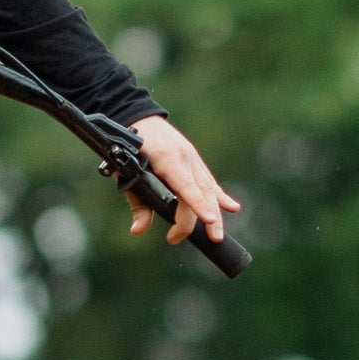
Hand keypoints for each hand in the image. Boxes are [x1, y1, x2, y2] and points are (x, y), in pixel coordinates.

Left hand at [126, 115, 241, 246]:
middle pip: (201, 192)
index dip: (197, 205)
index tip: (208, 220)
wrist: (138, 120)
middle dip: (207, 218)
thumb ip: (137, 203)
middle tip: (210, 239)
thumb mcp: (125, 174)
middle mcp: (185, 158)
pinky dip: (219, 196)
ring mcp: (192, 158)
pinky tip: (232, 207)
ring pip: (209, 188)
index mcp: (167, 159)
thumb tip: (138, 230)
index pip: (185, 187)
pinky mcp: (194, 160)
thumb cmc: (127, 149)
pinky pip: (208, 181)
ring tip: (217, 234)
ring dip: (216, 211)